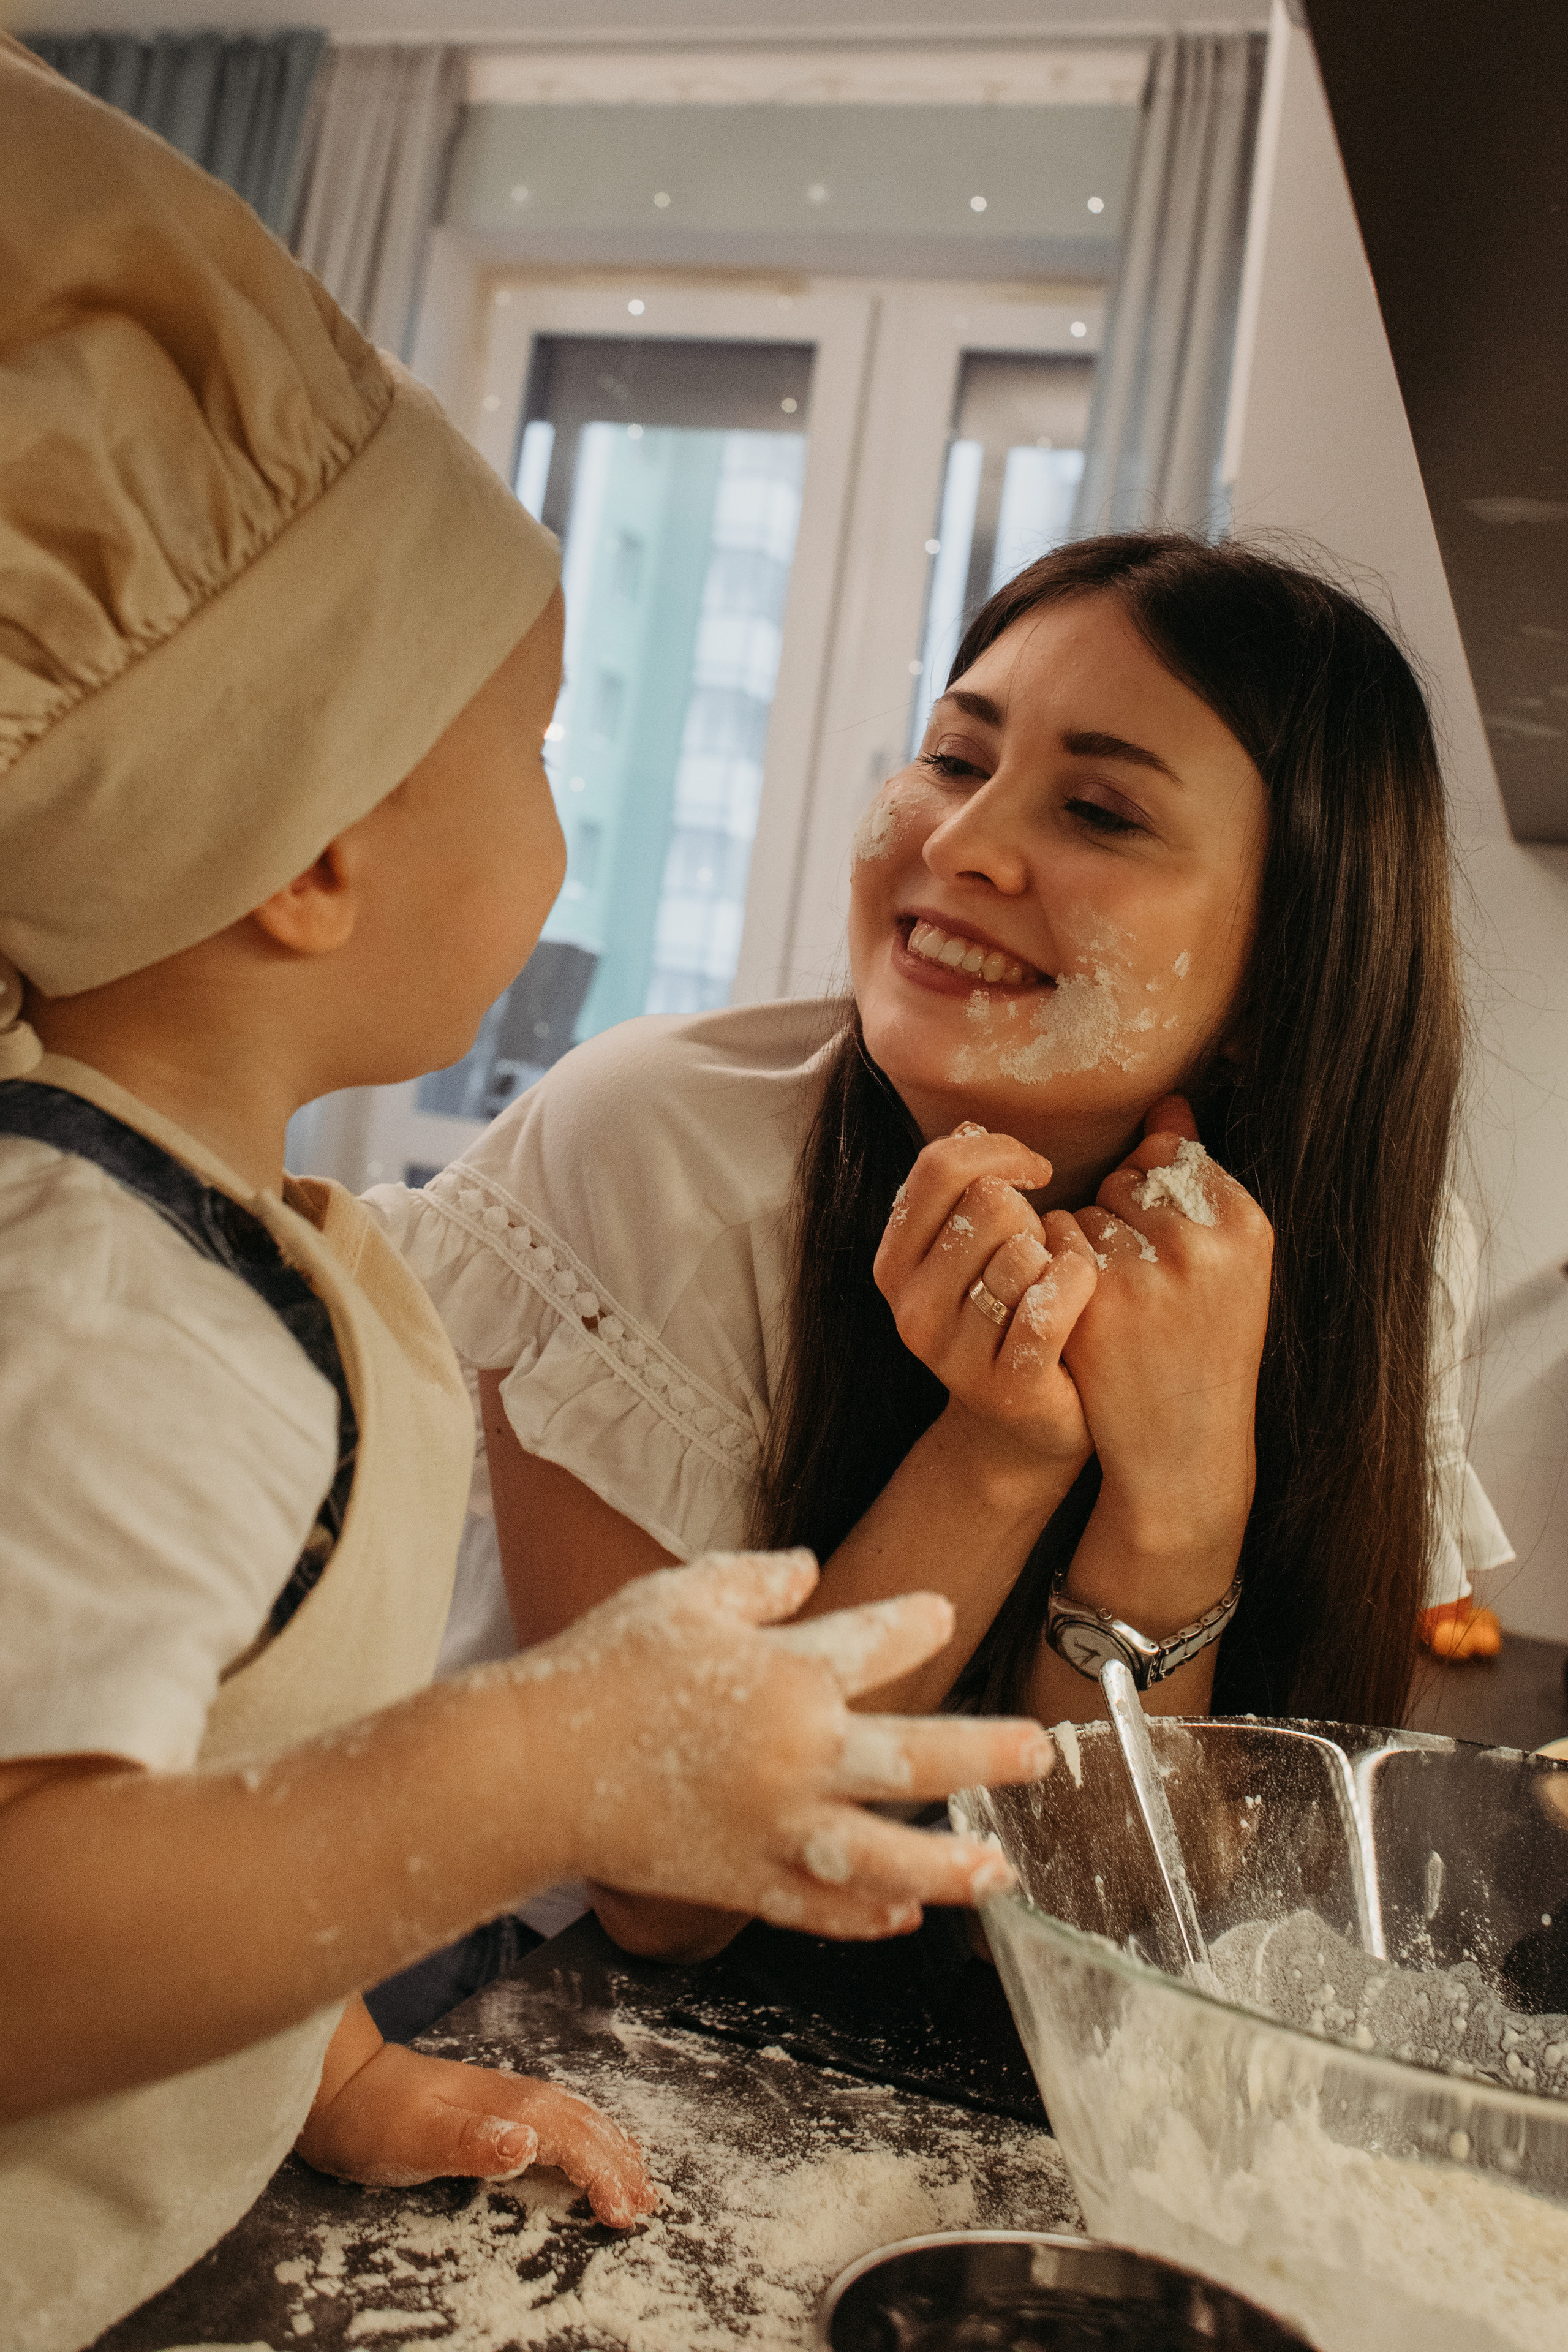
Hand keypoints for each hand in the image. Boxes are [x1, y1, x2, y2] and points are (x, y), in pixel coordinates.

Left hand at [296, 2002, 653, 2225]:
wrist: (339, 2085)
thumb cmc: (374, 2117)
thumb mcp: (416, 2136)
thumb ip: (471, 2140)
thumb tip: (529, 2141)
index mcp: (509, 2104)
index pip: (574, 2139)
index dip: (603, 2175)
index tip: (622, 2215)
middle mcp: (517, 2097)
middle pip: (587, 2126)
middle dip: (621, 2164)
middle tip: (647, 2206)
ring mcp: (507, 2099)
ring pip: (578, 2120)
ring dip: (613, 2149)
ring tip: (639, 2181)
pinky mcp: (494, 2109)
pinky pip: (559, 2122)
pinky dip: (588, 2139)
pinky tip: (590, 2150)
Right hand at [514, 1551, 1052, 1935]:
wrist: (531, 1767)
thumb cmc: (602, 1668)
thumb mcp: (680, 1597)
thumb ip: (754, 1583)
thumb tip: (810, 1569)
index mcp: (787, 1675)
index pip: (876, 1643)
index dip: (915, 1624)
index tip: (940, 1615)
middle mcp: (798, 1756)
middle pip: (916, 1761)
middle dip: (987, 1755)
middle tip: (1040, 1752)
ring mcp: (774, 1829)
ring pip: (886, 1858)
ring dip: (949, 1866)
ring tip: (1000, 1869)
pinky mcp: (741, 1881)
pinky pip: (818, 1907)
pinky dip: (864, 1917)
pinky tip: (901, 1918)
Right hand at [872, 1124, 1098, 1488]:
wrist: (1022, 1432)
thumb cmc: (1008, 1320)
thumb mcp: (974, 1252)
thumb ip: (967, 1191)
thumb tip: (972, 1125)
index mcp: (895, 1263)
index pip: (939, 1167)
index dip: (999, 1150)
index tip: (1035, 1169)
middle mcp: (911, 1308)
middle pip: (987, 1202)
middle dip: (1031, 1213)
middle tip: (1041, 1248)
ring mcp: (953, 1354)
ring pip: (1023, 1253)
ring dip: (1056, 1258)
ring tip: (1054, 1287)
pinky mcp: (1006, 1386)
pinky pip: (1052, 1303)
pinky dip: (1079, 1287)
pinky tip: (1082, 1297)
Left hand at [1062, 1096, 1272, 1622]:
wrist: (1182, 1451)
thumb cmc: (1204, 1349)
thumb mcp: (1227, 1266)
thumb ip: (1197, 1182)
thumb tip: (1168, 1104)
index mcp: (1246, 1225)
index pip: (1172, 1157)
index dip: (1155, 1201)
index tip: (1169, 1252)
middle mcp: (1200, 1243)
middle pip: (1126, 1180)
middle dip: (1120, 1220)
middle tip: (1143, 1286)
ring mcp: (1145, 1271)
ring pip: (1084, 1210)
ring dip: (1082, 1246)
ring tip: (1119, 1305)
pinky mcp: (1093, 1301)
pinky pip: (1051, 1243)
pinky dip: (1053, 1271)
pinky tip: (1084, 1313)